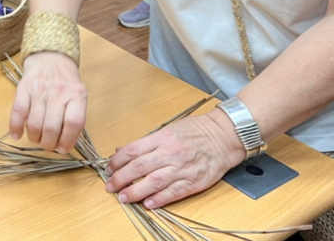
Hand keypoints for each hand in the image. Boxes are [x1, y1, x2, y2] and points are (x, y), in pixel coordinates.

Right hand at [9, 51, 87, 153]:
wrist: (51, 56)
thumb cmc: (66, 82)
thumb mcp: (78, 96)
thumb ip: (74, 117)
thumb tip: (63, 146)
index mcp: (77, 95)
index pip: (74, 123)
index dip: (67, 141)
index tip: (63, 149)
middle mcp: (59, 92)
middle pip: (52, 127)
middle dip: (48, 144)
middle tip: (48, 145)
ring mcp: (40, 89)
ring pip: (34, 123)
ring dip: (34, 138)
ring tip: (37, 138)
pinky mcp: (23, 88)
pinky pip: (18, 111)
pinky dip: (15, 126)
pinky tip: (16, 135)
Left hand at [106, 111, 245, 208]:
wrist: (224, 136)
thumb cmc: (196, 131)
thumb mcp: (168, 130)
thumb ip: (147, 142)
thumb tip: (123, 151)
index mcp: (162, 138)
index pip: (133, 150)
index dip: (118, 161)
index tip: (109, 169)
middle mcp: (171, 152)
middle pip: (140, 167)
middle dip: (122, 178)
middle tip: (110, 186)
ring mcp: (183, 168)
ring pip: (154, 182)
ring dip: (136, 191)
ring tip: (124, 198)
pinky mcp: (194, 181)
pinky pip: (174, 192)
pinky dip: (159, 199)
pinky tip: (148, 204)